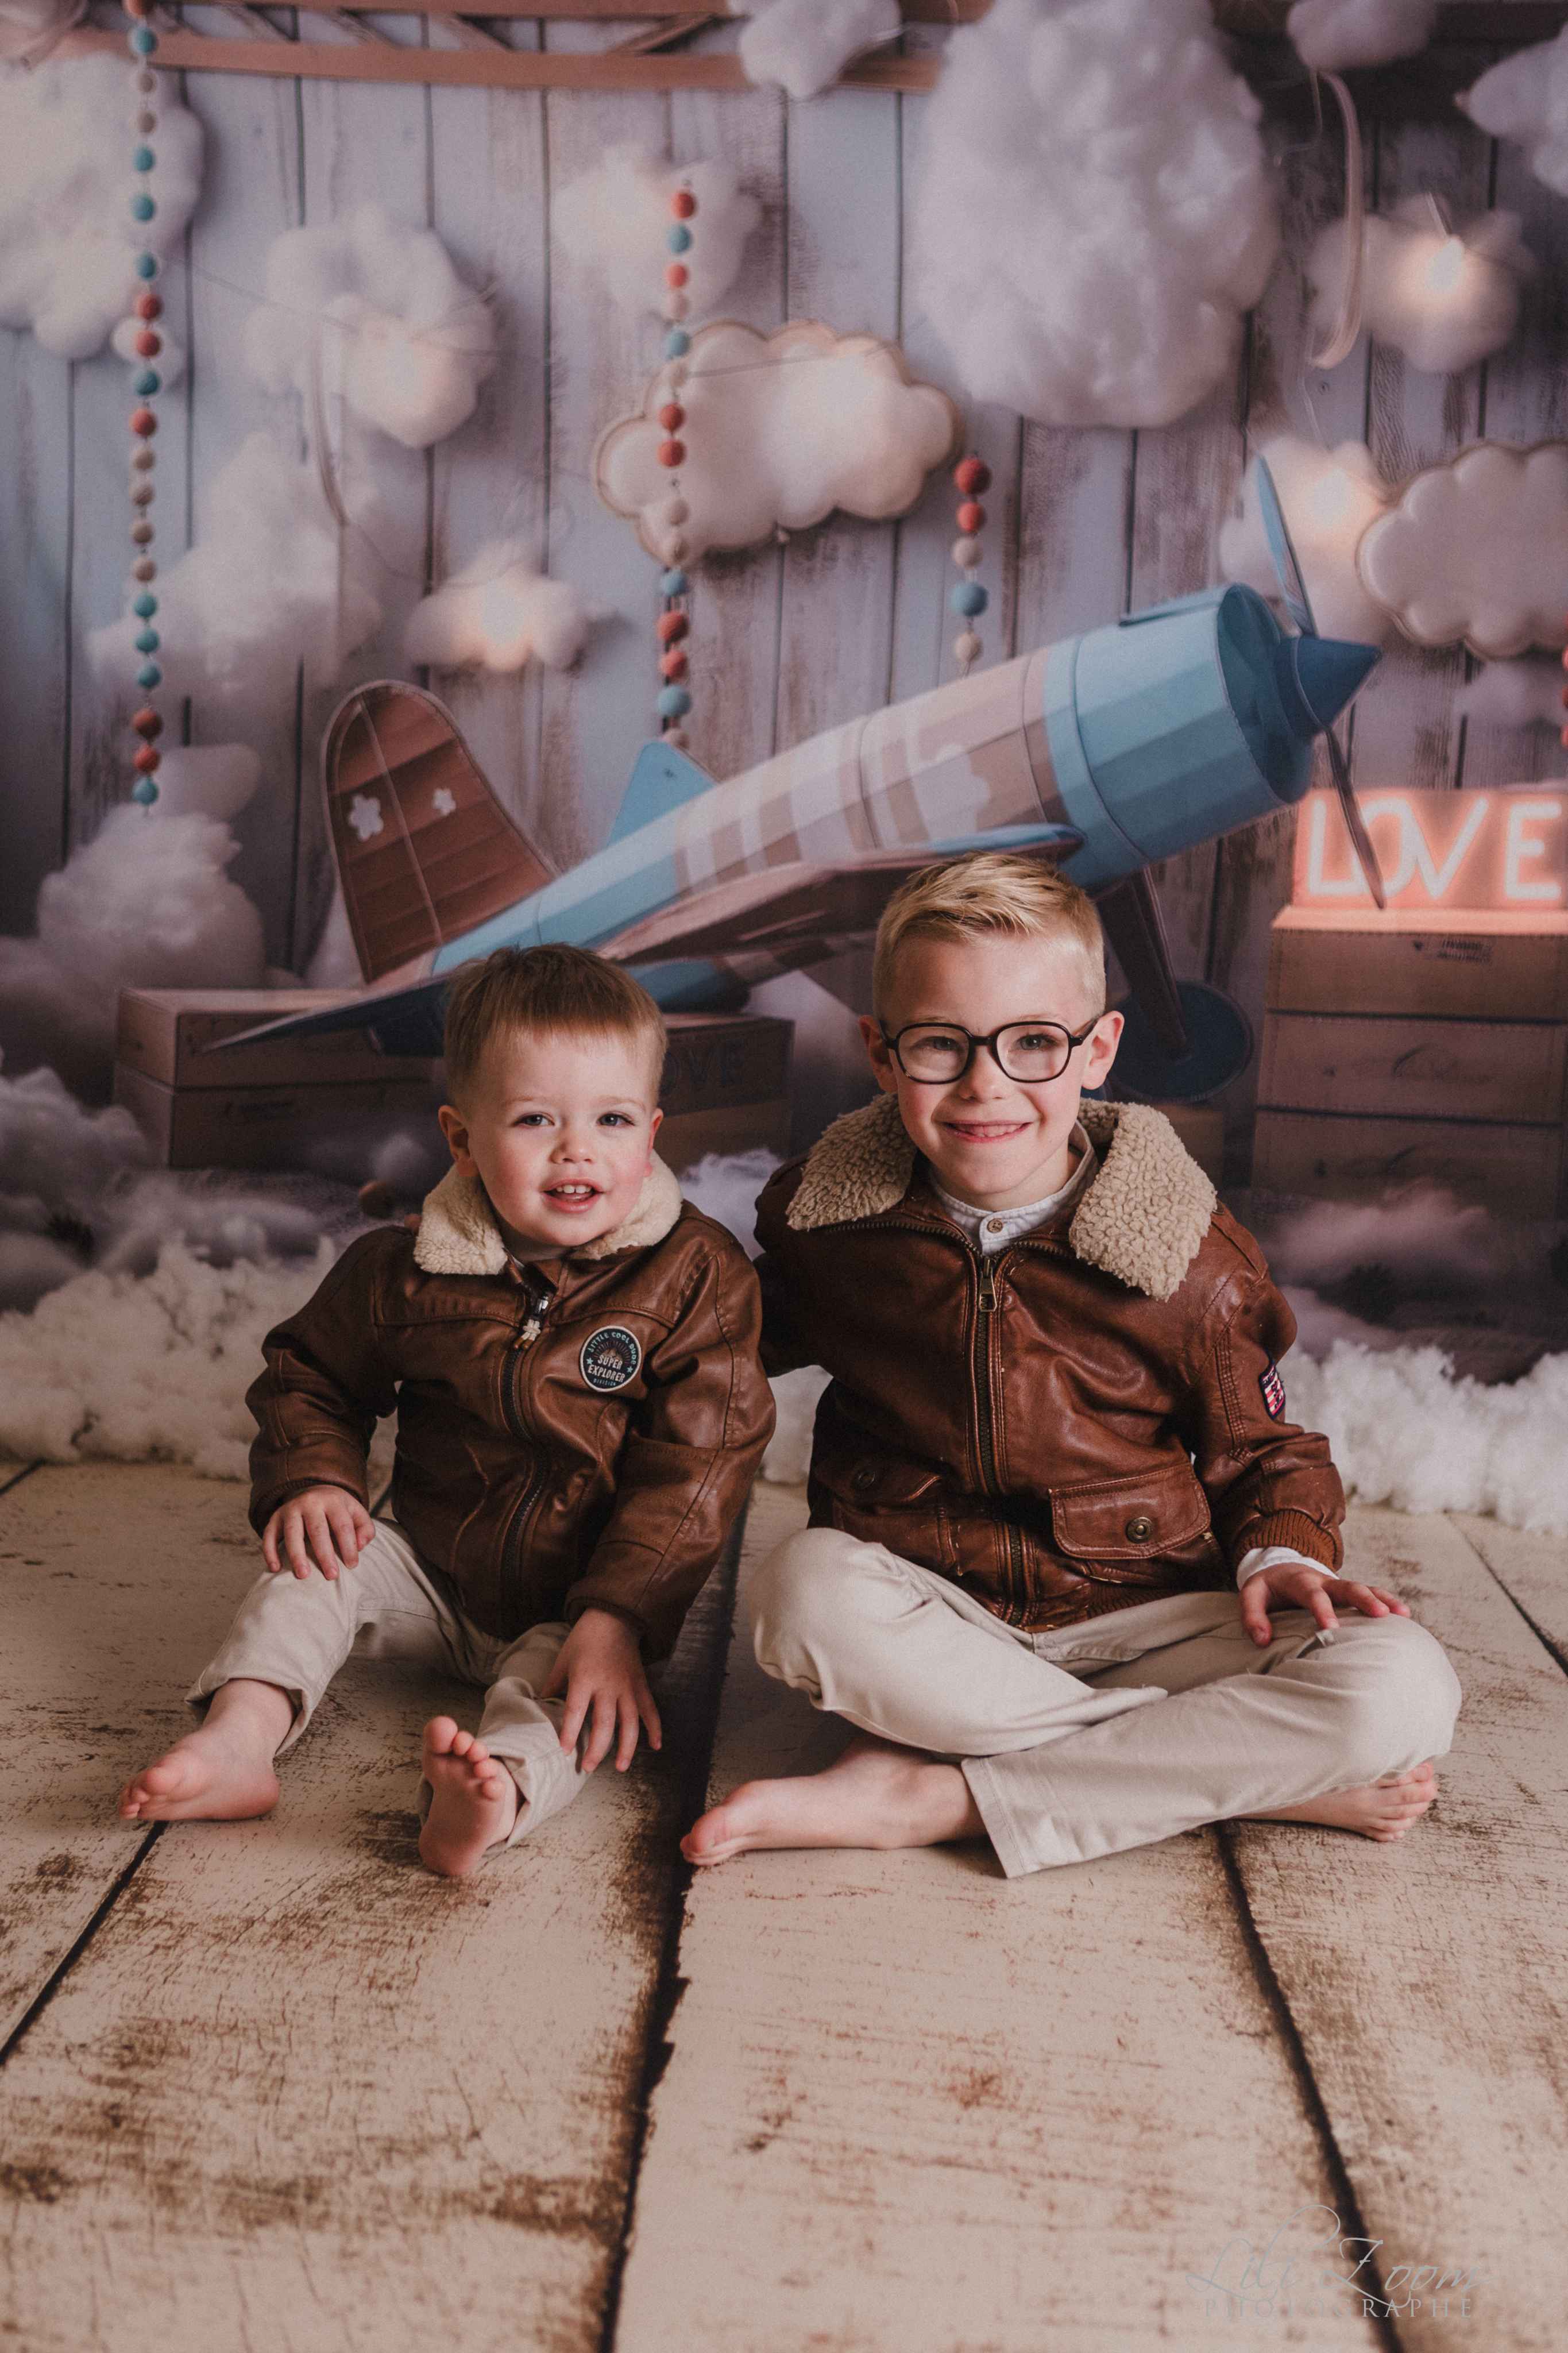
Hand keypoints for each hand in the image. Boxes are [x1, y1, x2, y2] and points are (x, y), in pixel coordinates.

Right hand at [261, 1487, 374, 1581]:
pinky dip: (270, 1551)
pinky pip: (269, 1535)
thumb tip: (360, 1546)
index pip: (342, 1525)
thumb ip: (364, 1529)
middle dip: (324, 1554)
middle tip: (331, 1576)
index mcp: (333, 1500)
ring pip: (292, 1532)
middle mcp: (310, 1502)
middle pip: (317, 1530)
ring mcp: (290, 1509)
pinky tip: (275, 1568)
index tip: (352, 1566)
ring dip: (297, 1555)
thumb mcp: (356, 1513)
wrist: (314, 1492)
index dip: (348, 1546)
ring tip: (303, 1576)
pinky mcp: (275, 1518)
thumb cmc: (338, 1511)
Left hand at [544, 1608, 662, 1772]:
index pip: (576, 1710)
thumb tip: (539, 1707)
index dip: (570, 1732)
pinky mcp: (641, 1685)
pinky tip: (655, 1746)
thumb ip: (553, 1685)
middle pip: (605, 1723)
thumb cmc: (584, 1639)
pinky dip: (654, 1728)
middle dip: (597, 1748)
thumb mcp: (563, 1660)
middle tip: (588, 1767)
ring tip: (620, 1767)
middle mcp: (608, 1686)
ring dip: (627, 1747)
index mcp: (585, 1678)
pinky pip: (650, 1710)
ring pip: (630, 1723)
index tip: (565, 1751)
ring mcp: (628, 1687)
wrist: (613, 1618)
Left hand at [1239, 1562, 1410, 1646]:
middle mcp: (1324, 1581)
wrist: (1280, 1568)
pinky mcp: (1347, 1595)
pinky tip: (1404, 1615)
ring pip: (1364, 1588)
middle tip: (1380, 1614)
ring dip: (1383, 1599)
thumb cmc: (1267, 1588)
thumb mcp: (1251, 1595)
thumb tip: (1261, 1640)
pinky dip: (1386, 1601)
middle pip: (1346, 1586)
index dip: (1322, 1610)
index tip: (1331, 1629)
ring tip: (1403, 1614)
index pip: (1312, 1594)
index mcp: (1299, 1580)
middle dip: (1363, 1599)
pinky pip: (1370, 1594)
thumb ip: (1252, 1615)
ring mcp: (1338, 1587)